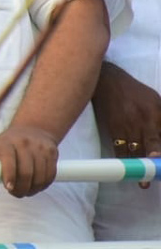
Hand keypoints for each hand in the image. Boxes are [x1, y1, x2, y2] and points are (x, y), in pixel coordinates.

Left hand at [0, 124, 58, 199]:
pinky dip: (44, 185)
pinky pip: (51, 175)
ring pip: (40, 177)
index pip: (9, 161)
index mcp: (6, 143)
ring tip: (26, 190)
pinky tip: (36, 185)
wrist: (31, 129)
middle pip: (26, 173)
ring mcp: (39, 147)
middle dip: (21, 189)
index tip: (9, 188)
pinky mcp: (52, 152)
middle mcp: (23, 143)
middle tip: (16, 193)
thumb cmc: (7, 146)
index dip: (9, 176)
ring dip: (33, 190)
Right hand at [92, 62, 160, 183]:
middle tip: (156, 173)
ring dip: (139, 167)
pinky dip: (124, 159)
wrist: (108, 81)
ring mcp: (128, 124)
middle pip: (153, 143)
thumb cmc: (136, 92)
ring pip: (135, 149)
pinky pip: (120, 147)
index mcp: (157, 111)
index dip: (160, 151)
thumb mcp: (156, 101)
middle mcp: (144, 118)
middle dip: (155, 159)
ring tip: (143, 183)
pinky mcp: (114, 128)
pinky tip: (127, 171)